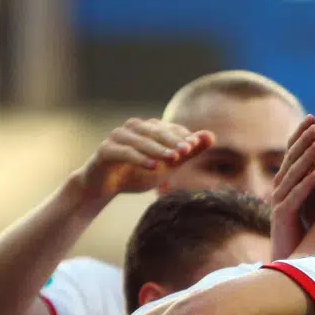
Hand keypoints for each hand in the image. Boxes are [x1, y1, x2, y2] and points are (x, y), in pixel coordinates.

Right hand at [74, 118, 214, 201]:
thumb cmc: (136, 173)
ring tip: (174, 159)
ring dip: (158, 149)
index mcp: (148, 128)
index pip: (169, 128)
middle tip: (188, 150)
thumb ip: (188, 152)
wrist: (104, 186)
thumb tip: (211, 136)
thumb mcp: (166, 166)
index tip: (197, 145)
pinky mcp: (105, 150)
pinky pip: (125, 153)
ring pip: (141, 141)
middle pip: (156, 131)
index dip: (183, 135)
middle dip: (173, 141)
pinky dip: (140, 159)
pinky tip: (153, 167)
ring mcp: (117, 136)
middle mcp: (132, 127)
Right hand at [269, 115, 314, 260]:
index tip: (313, 117)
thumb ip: (314, 182)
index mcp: (285, 182)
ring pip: (292, 176)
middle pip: (290, 159)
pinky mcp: (282, 218)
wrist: (288, 258)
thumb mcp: (310, 201)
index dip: (300, 135)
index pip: (291, 152)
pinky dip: (306, 186)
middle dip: (303, 141)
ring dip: (306, 159)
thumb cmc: (302, 229)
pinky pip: (294, 198)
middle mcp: (279, 189)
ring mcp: (279, 203)